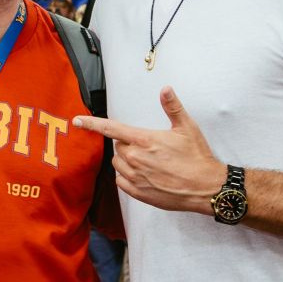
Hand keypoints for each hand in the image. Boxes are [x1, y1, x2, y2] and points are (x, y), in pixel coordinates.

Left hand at [72, 87, 224, 214]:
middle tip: (151, 148)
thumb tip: (165, 89)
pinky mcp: (137, 192)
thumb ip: (172, 107)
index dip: (92, 124)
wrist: (205, 187)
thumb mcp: (187, 128)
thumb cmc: (197, 157)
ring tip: (150, 162)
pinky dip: (128, 176)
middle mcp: (135, 158)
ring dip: (128, 160)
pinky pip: (120, 180)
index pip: (111, 128)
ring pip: (118, 163)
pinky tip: (145, 175)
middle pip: (118, 146)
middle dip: (129, 144)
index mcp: (144, 140)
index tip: (77, 120)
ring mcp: (135, 177)